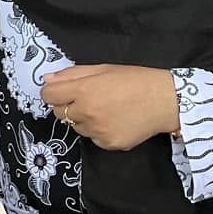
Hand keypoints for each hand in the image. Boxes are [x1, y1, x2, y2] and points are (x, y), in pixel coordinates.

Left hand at [41, 64, 179, 150]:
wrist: (165, 101)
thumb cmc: (135, 80)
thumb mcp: (102, 69)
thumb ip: (71, 75)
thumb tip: (47, 80)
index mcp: (83, 91)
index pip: (48, 96)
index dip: (53, 92)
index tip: (62, 91)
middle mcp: (87, 113)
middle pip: (59, 113)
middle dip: (68, 105)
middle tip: (89, 98)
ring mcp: (97, 131)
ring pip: (76, 127)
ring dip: (83, 119)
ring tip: (106, 109)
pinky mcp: (108, 144)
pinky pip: (93, 138)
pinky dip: (98, 131)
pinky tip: (115, 120)